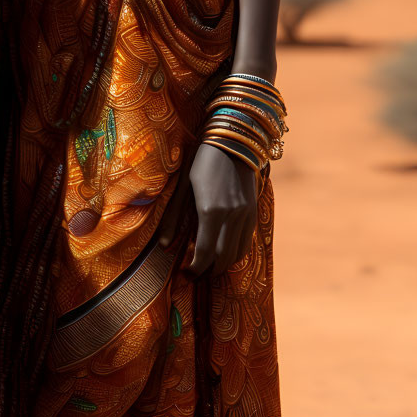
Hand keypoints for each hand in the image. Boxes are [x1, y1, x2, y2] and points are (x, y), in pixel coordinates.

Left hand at [157, 143, 258, 276]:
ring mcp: (245, 215)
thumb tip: (164, 245)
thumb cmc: (202, 161)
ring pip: (237, 254)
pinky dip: (235, 252)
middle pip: (222, 259)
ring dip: (223, 264)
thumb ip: (174, 217)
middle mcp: (231, 217)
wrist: (232, 142)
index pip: (204, 254)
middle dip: (208, 270)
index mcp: (210, 211)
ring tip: (208, 264)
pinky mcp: (253, 211)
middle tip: (194, 273)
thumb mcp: (183, 187)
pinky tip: (223, 250)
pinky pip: (246, 242)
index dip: (195, 269)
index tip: (185, 274)